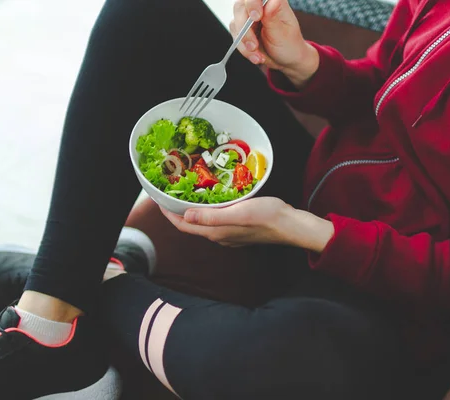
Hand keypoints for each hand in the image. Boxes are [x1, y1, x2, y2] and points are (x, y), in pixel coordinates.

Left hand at [160, 197, 334, 251]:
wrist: (290, 225)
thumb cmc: (266, 217)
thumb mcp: (237, 212)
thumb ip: (211, 217)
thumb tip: (186, 216)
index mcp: (215, 232)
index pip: (184, 225)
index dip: (169, 215)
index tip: (159, 201)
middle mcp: (219, 236)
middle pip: (191, 225)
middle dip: (178, 211)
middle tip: (171, 194)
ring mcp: (229, 235)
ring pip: (204, 223)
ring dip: (193, 211)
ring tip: (187, 194)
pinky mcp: (238, 230)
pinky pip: (216, 221)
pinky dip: (207, 211)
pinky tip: (212, 200)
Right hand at [230, 0, 318, 87]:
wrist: (284, 59)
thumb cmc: (288, 44)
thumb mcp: (283, 34)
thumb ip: (273, 19)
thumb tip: (271, 3)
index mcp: (274, 2)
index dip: (253, 2)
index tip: (256, 17)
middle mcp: (260, 6)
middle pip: (241, 6)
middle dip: (245, 28)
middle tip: (254, 44)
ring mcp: (249, 16)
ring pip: (236, 22)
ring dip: (244, 41)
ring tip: (257, 53)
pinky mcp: (242, 28)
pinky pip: (235, 35)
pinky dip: (243, 48)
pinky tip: (255, 55)